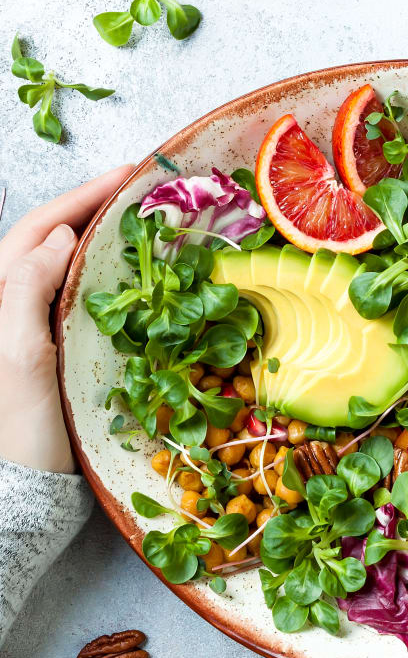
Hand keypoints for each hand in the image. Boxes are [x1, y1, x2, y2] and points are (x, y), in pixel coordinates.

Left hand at [0, 165, 133, 472]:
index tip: (127, 174)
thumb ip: (27, 292)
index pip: (40, 229)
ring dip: (104, 235)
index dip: (82, 197)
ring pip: (69, 262)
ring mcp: (36, 322)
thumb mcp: (22, 359)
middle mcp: (14, 302)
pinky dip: (111, 272)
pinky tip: (136, 270)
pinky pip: (84, 293)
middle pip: (53, 237)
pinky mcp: (59, 343)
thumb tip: (59, 238)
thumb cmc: (22, 429)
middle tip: (142, 188)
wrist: (28, 484)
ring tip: (143, 218)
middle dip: (94, 205)